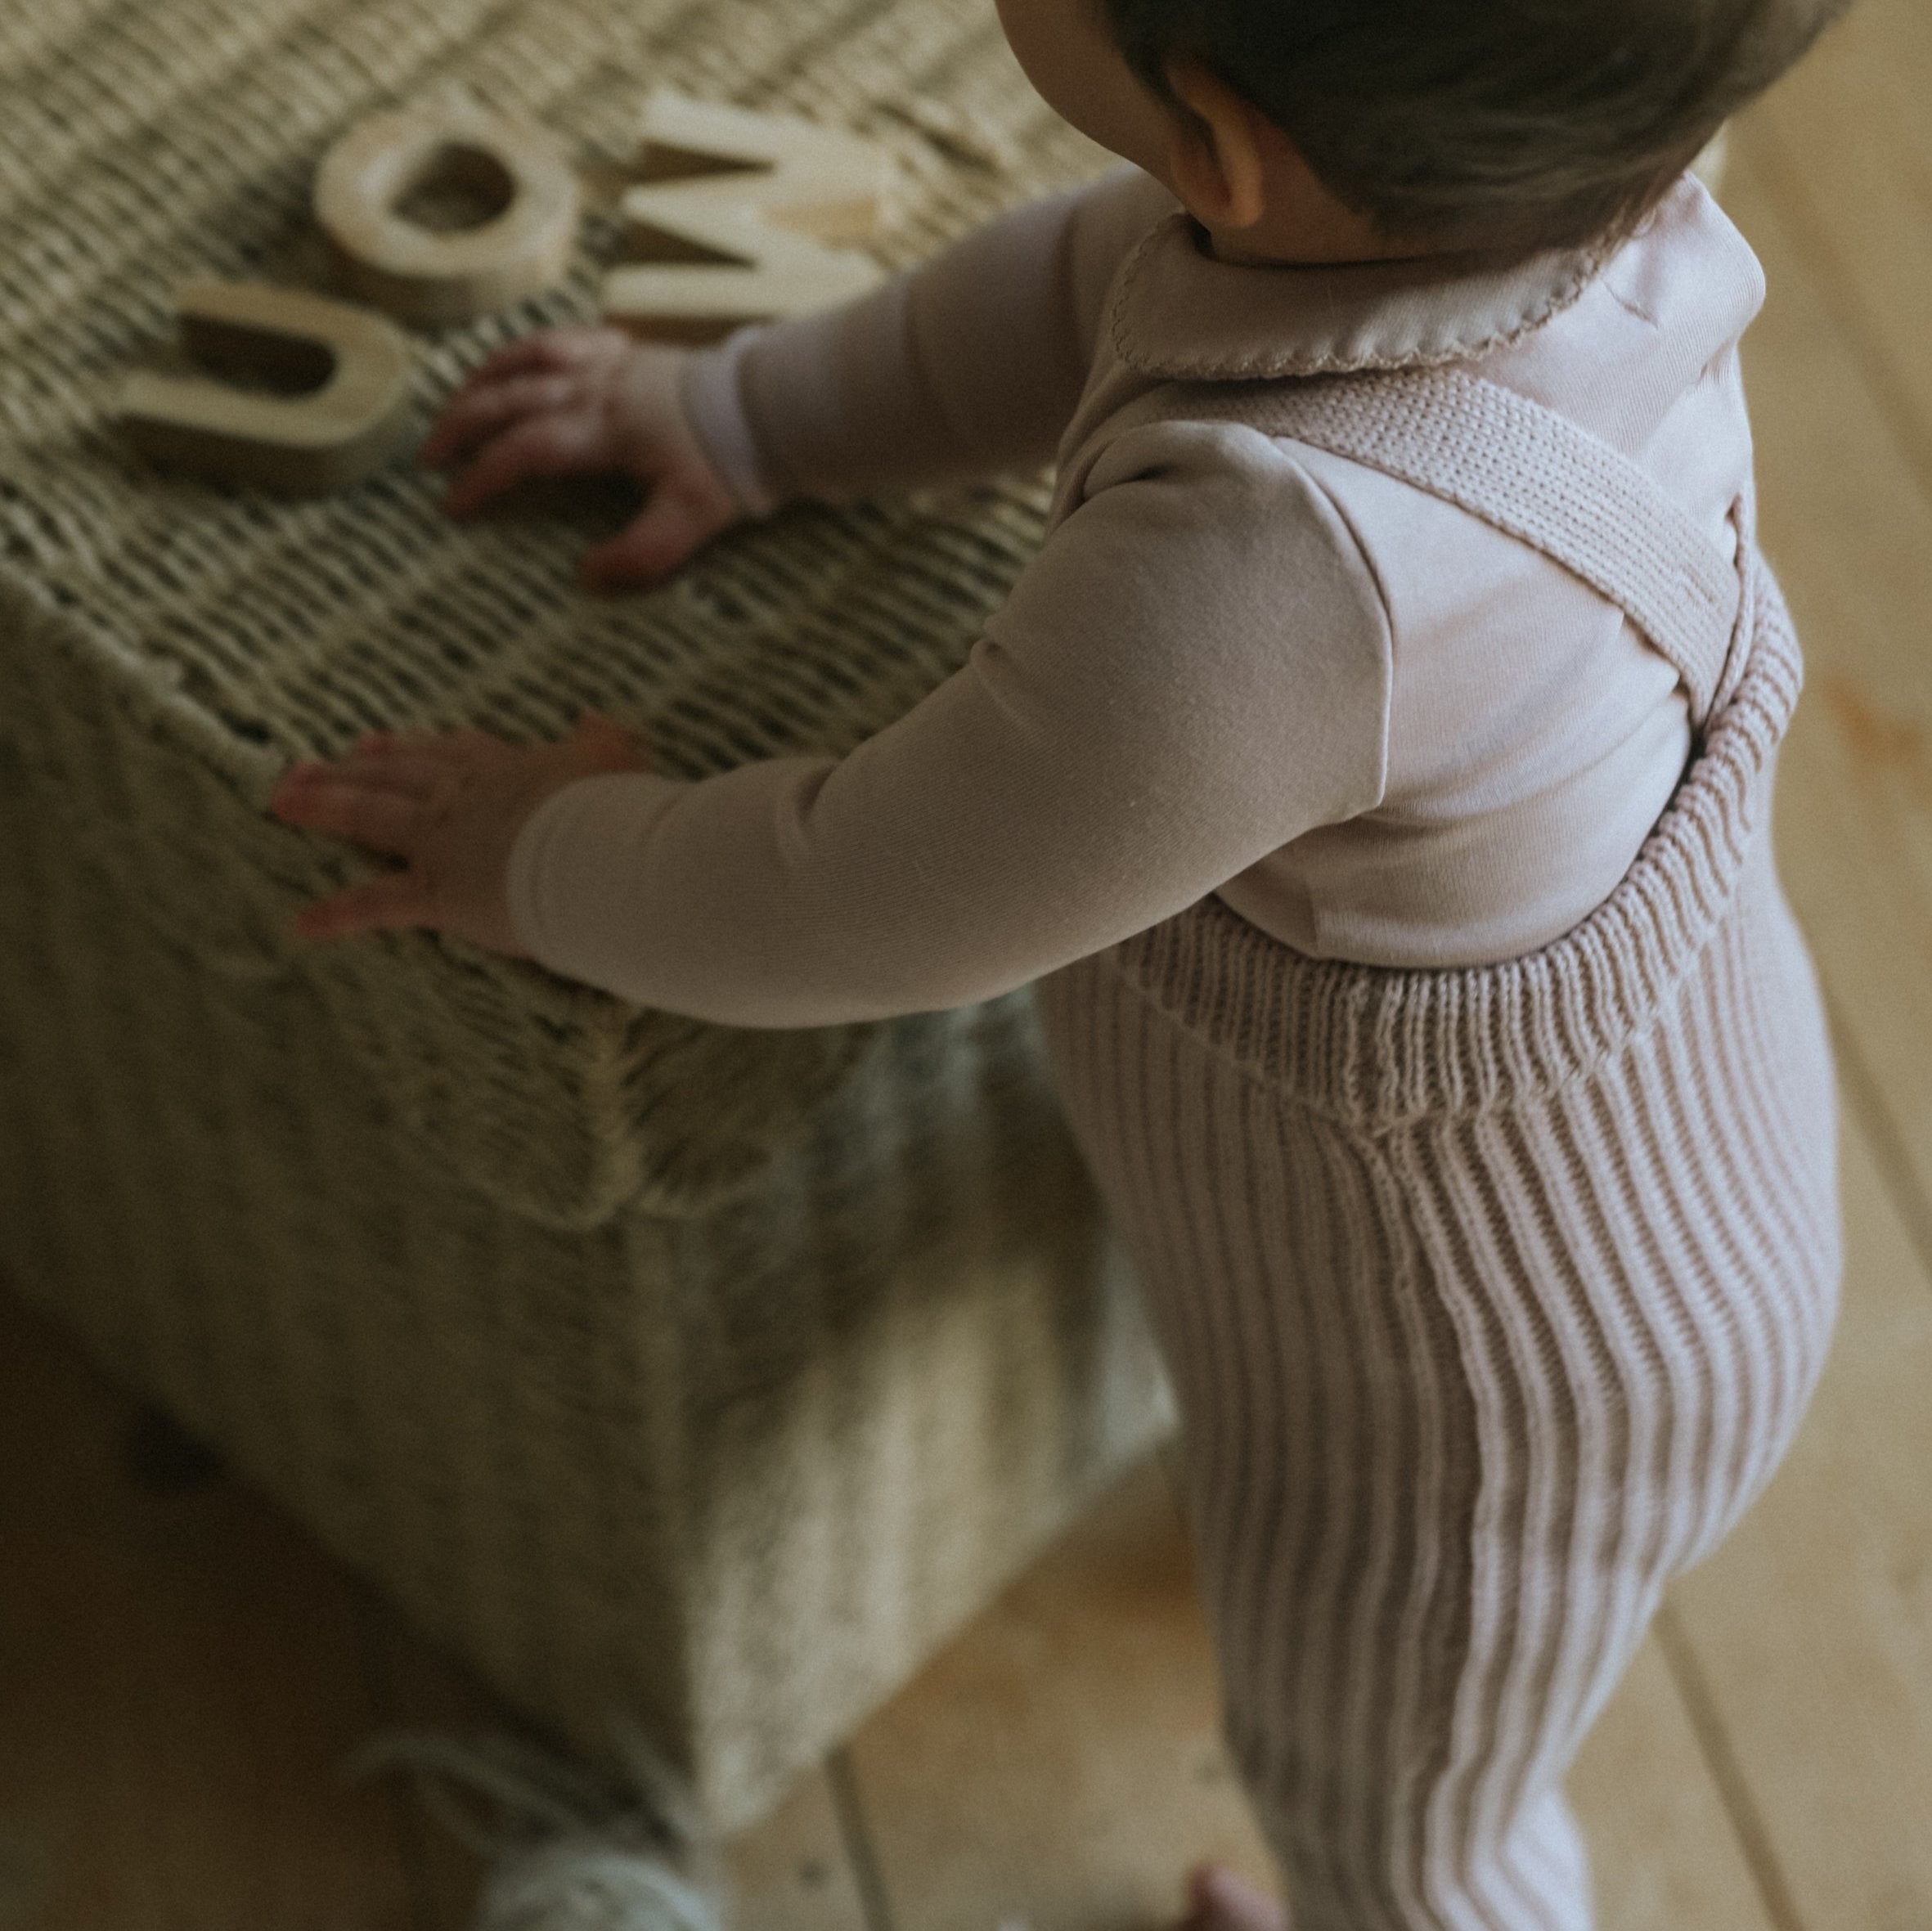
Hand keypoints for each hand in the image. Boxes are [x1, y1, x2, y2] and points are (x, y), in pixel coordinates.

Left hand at [271, 712, 649, 950]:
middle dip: (351, 768)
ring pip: (372, 816)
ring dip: (324, 806)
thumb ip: (604, 740)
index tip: (382, 742)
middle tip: (304, 765)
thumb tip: (595, 717)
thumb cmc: (619, 809)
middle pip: (397, 775)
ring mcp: (446, 840)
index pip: (453, 753)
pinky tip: (302, 925)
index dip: (415, 748)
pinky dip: (340, 914)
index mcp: (509, 769)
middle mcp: (466, 796)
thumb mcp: (617, 761)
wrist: (603, 849)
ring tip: (280, 799)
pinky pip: (380, 904)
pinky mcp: (441, 891)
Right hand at [419, 328, 740, 589]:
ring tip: (455, 403)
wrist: (775, 408)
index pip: (525, 451)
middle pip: (509, 398)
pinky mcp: (631, 349)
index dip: (484, 478)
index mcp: (605, 430)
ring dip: (485, 379)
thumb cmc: (733, 463)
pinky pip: (567, 337)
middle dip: (461, 425)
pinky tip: (520, 363)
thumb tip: (587, 576)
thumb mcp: (692, 521)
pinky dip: (533, 348)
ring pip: (529, 356)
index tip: (453, 507)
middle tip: (428, 457)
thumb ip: (641, 555)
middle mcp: (597, 388)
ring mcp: (611, 362)